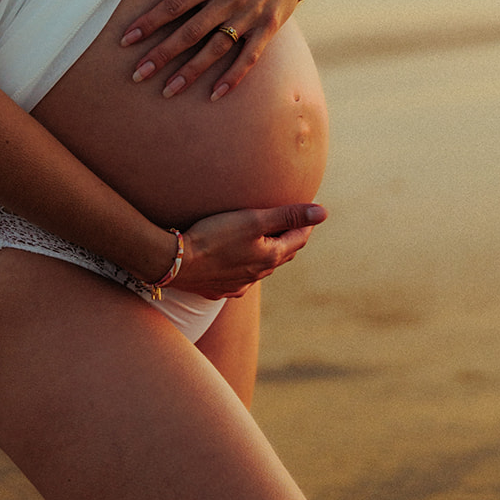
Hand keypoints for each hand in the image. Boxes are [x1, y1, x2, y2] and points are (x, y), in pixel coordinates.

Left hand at [121, 0, 316, 99]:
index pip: (173, 5)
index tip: (126, 40)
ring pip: (215, 49)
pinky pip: (249, 57)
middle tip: (137, 74)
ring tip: (168, 90)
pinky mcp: (268, 28)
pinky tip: (215, 95)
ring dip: (191, 71)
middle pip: (190, 32)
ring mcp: (250, 16)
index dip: (148, 23)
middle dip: (162, 54)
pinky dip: (233, 77)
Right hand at [171, 202, 326, 299]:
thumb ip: (287, 215)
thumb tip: (323, 212)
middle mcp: (258, 274)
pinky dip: (244, 267)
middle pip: (282, 253)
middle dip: (289, 237)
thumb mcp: (252, 219)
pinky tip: (236, 263)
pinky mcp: (219, 289)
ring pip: (261, 267)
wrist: (175, 262)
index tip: (306, 209)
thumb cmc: (214, 236)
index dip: (305, 222)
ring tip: (262, 239)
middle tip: (290, 222)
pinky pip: (239, 279)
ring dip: (266, 253)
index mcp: (271, 256)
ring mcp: (238, 284)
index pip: (299, 238)